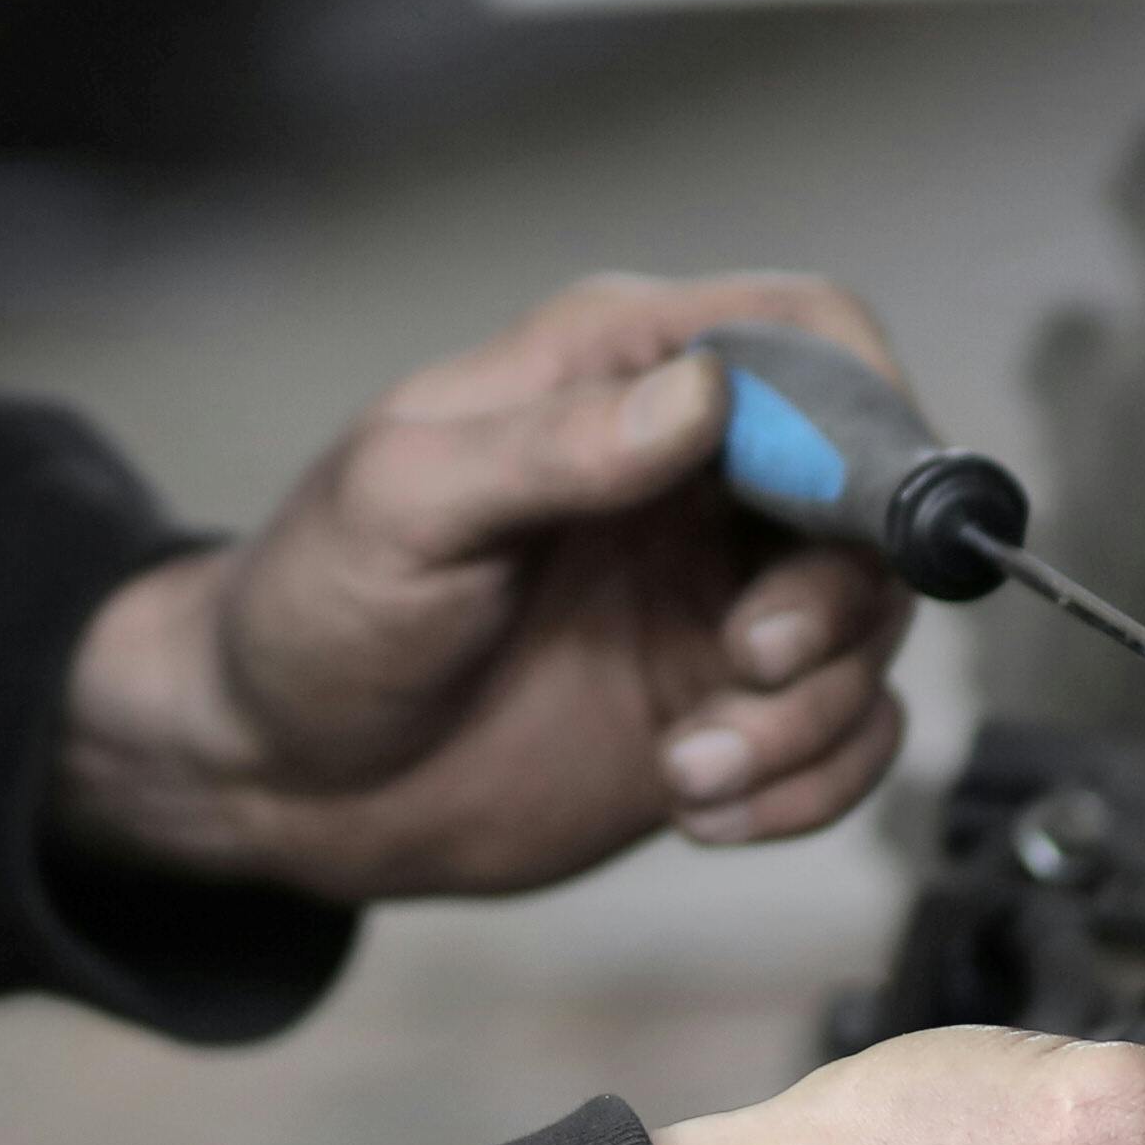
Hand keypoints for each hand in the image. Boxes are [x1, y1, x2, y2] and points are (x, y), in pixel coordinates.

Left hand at [52, 272, 916, 908]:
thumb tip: (700, 396)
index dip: (866, 408)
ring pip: (870, 627)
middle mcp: (692, 472)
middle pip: (870, 493)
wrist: (274, 773)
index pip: (808, 335)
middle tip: (747, 658)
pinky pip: (846, 734)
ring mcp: (717, 592)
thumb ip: (554, 448)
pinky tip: (703, 808)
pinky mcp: (723, 704)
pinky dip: (810, 784)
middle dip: (839, 591)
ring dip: (811, 712)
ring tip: (690, 769)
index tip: (854, 511)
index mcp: (616, 374)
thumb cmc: (314, 608)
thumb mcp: (406, 507)